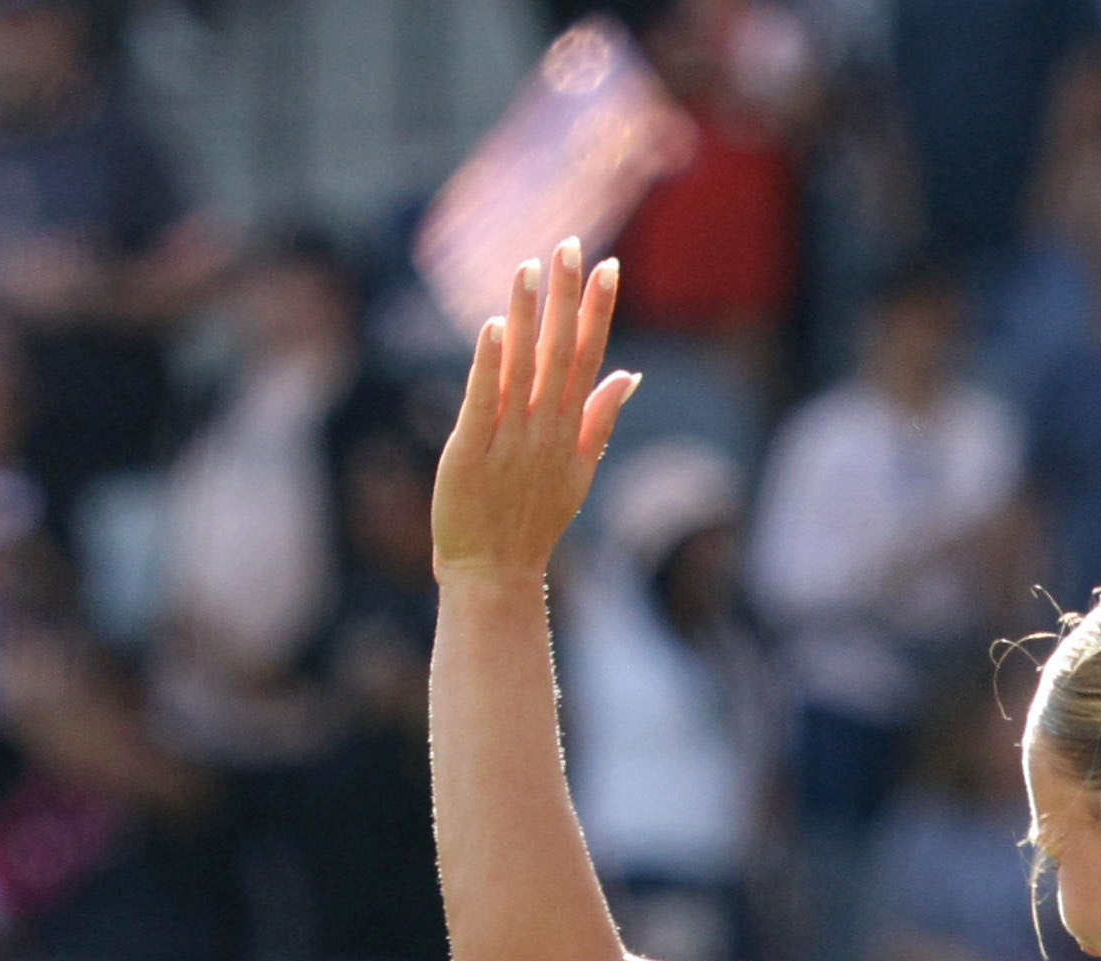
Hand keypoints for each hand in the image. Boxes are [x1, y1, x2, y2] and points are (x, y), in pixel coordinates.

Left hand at [431, 244, 634, 584]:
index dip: (598, 311)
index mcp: (569, 430)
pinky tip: (495, 326)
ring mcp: (510, 439)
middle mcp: (545, 429)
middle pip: (562, 353)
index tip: (608, 266)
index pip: (590, 358)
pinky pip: (484, 399)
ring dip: (528, 316)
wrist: (495, 573)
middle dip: (567, 299)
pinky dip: (490, 363)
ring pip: (523, 367)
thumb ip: (600, 419)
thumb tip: (629, 376)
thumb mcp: (577, 471)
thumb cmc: (532, 521)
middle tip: (570, 248)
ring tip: (528, 267)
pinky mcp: (471, 450)